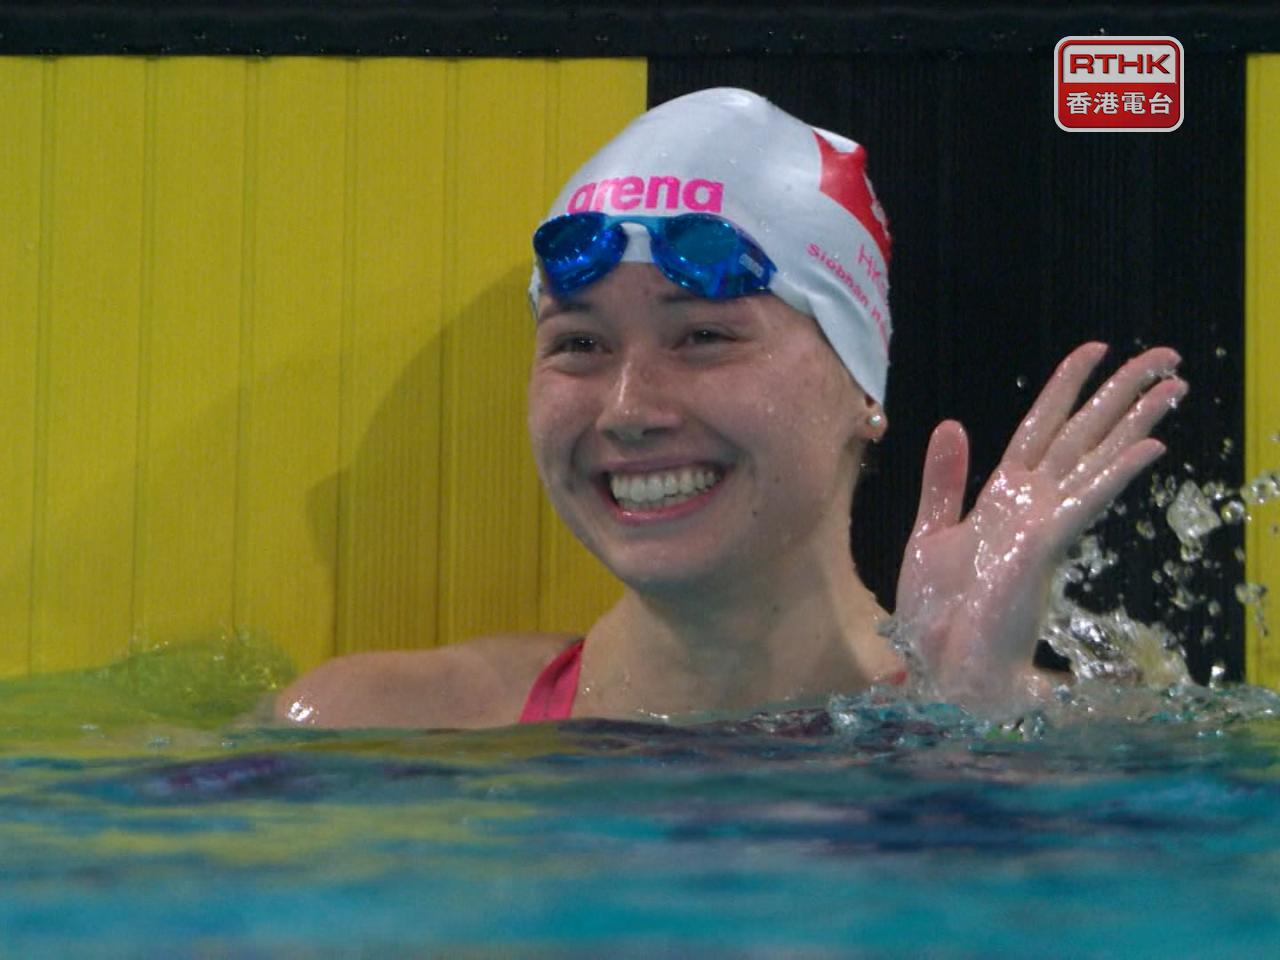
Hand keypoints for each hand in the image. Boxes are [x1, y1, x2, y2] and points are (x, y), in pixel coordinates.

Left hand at [893, 343, 1185, 708]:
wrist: (939, 664)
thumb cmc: (937, 612)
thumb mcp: (929, 532)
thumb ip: (945, 480)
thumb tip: (953, 423)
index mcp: (1003, 499)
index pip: (1042, 429)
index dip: (1067, 388)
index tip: (1096, 350)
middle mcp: (1031, 506)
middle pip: (1082, 435)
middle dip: (1121, 394)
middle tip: (1166, 357)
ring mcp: (1041, 524)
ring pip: (1094, 458)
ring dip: (1133, 420)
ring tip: (1174, 384)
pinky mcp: (1041, 545)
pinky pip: (1084, 499)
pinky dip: (1115, 470)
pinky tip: (1149, 445)